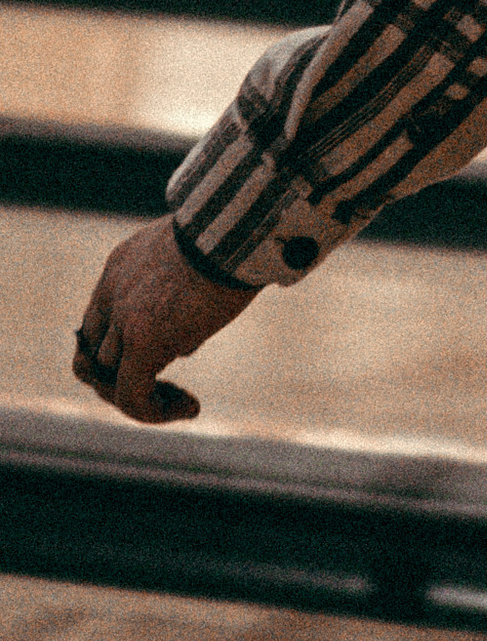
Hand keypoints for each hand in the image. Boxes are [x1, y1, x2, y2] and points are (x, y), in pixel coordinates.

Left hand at [73, 221, 255, 424]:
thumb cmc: (235, 236)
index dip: (118, 347)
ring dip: (142, 397)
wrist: (239, 229)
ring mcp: (124, 319)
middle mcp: (112, 293)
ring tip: (183, 403)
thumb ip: (178, 298)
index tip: (164, 354)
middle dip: (120, 377)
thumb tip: (184, 344)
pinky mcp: (144, 343)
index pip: (99, 321)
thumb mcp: (196, 261)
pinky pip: (133, 396)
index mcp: (120, 266)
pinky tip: (190, 408)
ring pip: (108, 378)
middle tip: (160, 389)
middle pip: (94, 353)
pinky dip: (154, 411)